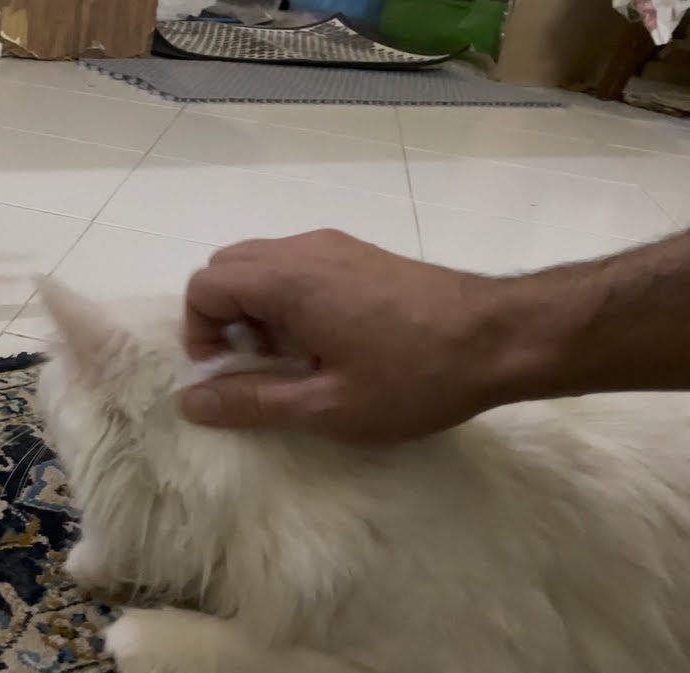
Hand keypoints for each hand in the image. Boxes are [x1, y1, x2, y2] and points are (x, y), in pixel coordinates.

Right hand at [180, 229, 509, 442]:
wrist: (503, 337)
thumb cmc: (414, 377)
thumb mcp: (327, 406)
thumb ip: (251, 402)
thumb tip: (189, 401)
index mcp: (287, 280)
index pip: (204, 287)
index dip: (199, 334)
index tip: (228, 376)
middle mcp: (303, 249)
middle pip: (227, 267)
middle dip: (222, 318)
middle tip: (256, 367)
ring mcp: (334, 245)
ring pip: (262, 264)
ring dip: (256, 309)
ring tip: (292, 359)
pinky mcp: (359, 252)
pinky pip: (297, 265)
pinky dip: (287, 298)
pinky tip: (326, 342)